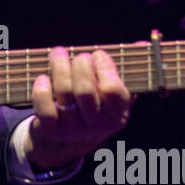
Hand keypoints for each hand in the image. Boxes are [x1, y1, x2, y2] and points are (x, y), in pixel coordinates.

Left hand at [25, 48, 132, 170]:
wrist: (65, 142)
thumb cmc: (91, 105)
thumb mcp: (111, 93)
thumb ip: (125, 68)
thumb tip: (143, 43)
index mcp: (117, 115)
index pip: (113, 91)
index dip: (105, 68)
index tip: (99, 55)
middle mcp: (96, 125)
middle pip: (85, 90)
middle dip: (80, 65)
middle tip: (79, 56)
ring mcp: (73, 129)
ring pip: (65, 93)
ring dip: (59, 67)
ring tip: (58, 53)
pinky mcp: (52, 130)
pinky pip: (45, 109)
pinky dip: (41, 90)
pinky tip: (43, 78)